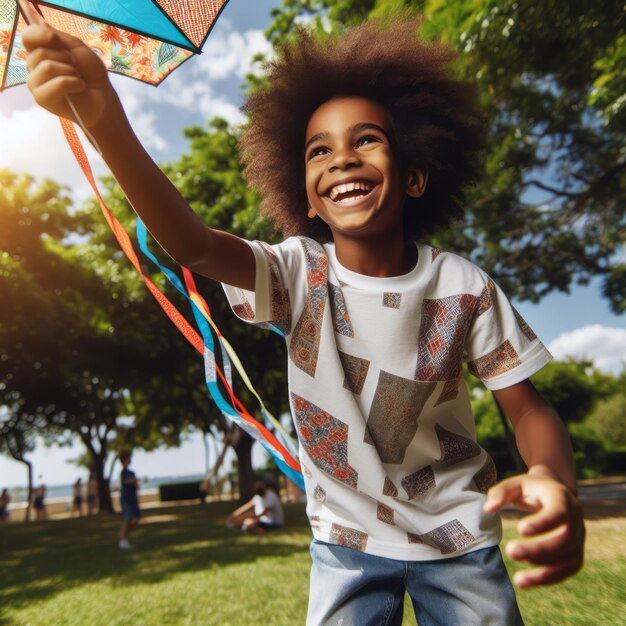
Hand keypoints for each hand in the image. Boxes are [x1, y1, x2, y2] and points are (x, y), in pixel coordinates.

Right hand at [22, 24, 114, 127]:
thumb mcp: (76, 47)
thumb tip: (37, 22)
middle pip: (40, 52)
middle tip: (76, 67)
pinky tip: (79, 87)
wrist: (103, 96)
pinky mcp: (41, 98)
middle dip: (65, 57)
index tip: (58, 41)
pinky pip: (57, 83)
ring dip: (70, 71)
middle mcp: (33, 66)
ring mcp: (35, 83)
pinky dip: (73, 83)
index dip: (42, 35)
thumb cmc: (90, 73)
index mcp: (39, 51)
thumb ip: (56, 36)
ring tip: (77, 78)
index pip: (28, 36)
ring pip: (47, 67)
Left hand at [484, 473, 584, 587]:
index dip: (543, 523)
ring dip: (545, 571)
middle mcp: (576, 518)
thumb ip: (502, 492)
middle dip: (540, 550)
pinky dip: (549, 578)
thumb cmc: (532, 488)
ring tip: (518, 579)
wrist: (556, 492)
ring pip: (569, 559)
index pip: (558, 512)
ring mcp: (579, 537)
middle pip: (566, 539)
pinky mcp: (575, 553)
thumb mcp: (516, 483)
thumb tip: (488, 508)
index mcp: (561, 497)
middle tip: (510, 552)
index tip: (520, 529)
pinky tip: (526, 582)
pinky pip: (567, 570)